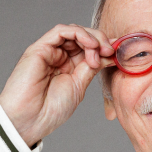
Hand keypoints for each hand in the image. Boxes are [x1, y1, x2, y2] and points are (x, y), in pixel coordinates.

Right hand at [0, 24, 113, 144]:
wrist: (30, 120)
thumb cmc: (50, 109)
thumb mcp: (79, 86)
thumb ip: (91, 68)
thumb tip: (109, 54)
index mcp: (69, 67)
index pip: (89, 49)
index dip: (105, 47)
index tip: (120, 52)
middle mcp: (59, 56)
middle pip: (83, 37)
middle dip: (101, 41)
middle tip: (111, 52)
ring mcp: (49, 51)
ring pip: (74, 31)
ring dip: (92, 37)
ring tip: (100, 51)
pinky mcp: (39, 48)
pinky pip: (60, 31)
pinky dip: (78, 33)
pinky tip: (90, 45)